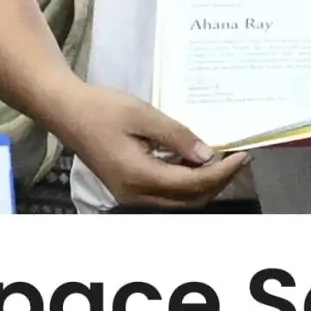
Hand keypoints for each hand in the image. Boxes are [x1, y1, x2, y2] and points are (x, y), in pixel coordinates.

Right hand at [61, 85, 249, 208]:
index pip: (193, 184)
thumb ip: (177, 137)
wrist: (68, 113)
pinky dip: (186, 183)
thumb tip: (207, 155)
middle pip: (189, 201)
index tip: (242, 155)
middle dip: (218, 182)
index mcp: (140, 177)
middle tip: (238, 158)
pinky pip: (166, 195)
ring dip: (203, 185)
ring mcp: (130, 196)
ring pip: (179, 202)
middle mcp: (136, 195)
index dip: (222, 172)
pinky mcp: (128, 190)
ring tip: (222, 160)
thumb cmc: (104, 109)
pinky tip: (194, 162)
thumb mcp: (144, 115)